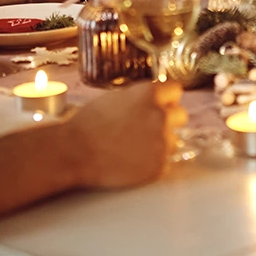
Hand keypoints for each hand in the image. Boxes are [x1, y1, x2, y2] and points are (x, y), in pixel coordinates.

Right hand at [67, 80, 183, 188]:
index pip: (176, 90)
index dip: (166, 98)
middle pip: (181, 115)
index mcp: (150, 94)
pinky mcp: (159, 166)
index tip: (161, 105)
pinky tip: (132, 161)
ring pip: (173, 140)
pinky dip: (152, 162)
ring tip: (133, 148)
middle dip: (168, 121)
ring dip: (159, 143)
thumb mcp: (115, 98)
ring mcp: (162, 141)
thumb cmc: (88, 124)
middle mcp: (161, 115)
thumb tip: (153, 101)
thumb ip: (140, 98)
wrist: (75, 152)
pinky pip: (163, 162)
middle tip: (147, 129)